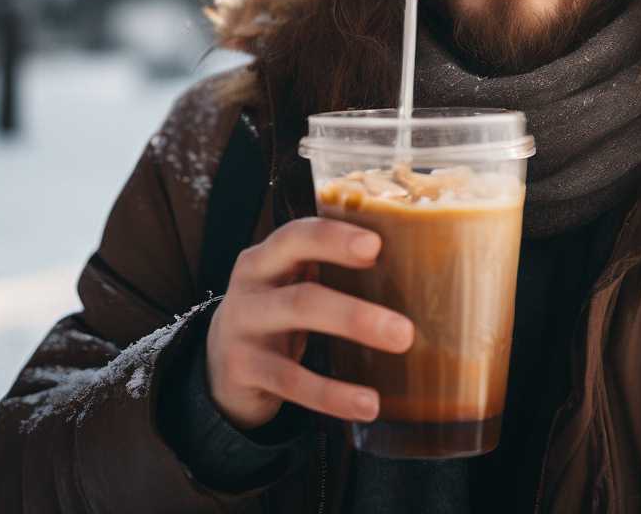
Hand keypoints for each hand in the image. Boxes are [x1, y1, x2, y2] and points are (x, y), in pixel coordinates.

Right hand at [204, 217, 413, 431]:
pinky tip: (368, 404)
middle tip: (406, 329)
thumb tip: (420, 255)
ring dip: (353, 335)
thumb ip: (335, 265)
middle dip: (355, 312)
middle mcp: (250, 289)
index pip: (297, 236)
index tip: (377, 245)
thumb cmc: (280, 305)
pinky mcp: (243, 372)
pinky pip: (292, 383)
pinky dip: (333, 395)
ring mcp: (242, 332)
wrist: (221, 360)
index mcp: (267, 256)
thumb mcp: (294, 278)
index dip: (335, 239)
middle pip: (303, 296)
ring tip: (402, 345)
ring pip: (299, 331)